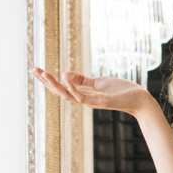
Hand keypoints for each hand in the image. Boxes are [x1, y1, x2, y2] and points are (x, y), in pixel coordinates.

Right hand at [33, 67, 155, 117]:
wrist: (139, 99)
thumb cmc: (120, 91)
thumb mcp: (98, 83)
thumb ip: (82, 80)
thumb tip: (64, 74)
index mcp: (83, 94)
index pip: (61, 87)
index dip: (48, 80)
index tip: (35, 70)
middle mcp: (84, 99)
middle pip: (60, 92)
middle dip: (46, 82)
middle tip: (33, 70)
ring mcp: (91, 101)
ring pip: (68, 95)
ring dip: (54, 85)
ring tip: (43, 74)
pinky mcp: (100, 101)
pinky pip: (82, 96)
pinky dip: (73, 88)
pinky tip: (64, 77)